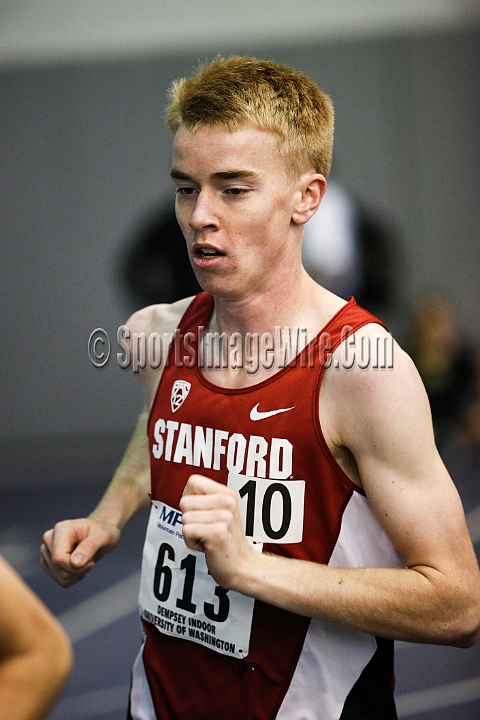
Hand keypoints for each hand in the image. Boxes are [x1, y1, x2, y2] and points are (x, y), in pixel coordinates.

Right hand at [40, 518, 120, 587]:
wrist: (99, 535)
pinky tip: (80, 567)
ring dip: (77, 574)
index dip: (76, 567)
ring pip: (60, 577)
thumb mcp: (103, 536)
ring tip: (86, 561)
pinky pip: (61, 581)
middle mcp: (49, 539)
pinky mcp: (48, 563)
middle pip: (59, 569)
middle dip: (79, 570)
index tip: (91, 562)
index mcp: (61, 529)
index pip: (59, 558)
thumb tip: (75, 563)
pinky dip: (74, 578)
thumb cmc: (102, 533)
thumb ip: (89, 547)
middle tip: (91, 560)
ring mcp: (46, 551)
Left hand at [180, 474, 253, 590]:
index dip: (189, 497)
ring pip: (184, 518)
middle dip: (189, 519)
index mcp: (228, 493)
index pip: (193, 481)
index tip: (200, 512)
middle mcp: (227, 501)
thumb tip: (184, 493)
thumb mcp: (220, 512)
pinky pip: (186, 531)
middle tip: (206, 529)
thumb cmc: (225, 539)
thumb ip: (204, 500)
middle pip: (184, 502)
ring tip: (208, 538)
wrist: (242, 566)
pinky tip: (207, 546)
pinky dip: (191, 542)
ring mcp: (223, 517)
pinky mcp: (217, 532)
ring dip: (191, 533)